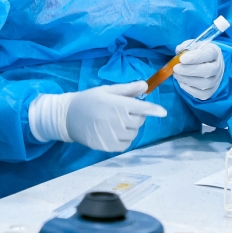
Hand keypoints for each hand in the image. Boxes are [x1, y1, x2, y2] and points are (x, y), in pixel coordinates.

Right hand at [28, 81, 167, 152]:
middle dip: (137, 115)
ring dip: (131, 127)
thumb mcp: (106, 90)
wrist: (67, 117)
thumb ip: (127, 90)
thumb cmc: (88, 100)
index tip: (163, 112)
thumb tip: (145, 86)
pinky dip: (125, 138)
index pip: (141, 108)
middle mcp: (115, 121)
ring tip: (118, 121)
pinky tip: (116, 131)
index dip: (154, 110)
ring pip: (134, 133)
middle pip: (139, 121)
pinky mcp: (107, 146)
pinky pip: (126, 144)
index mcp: (116, 104)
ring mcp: (111, 135)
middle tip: (124, 110)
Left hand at [172, 41, 224, 100]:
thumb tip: (179, 51)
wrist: (206, 63)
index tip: (182, 59)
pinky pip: (202, 94)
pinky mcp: (211, 91)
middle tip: (176, 68)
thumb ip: (185, 47)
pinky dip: (189, 89)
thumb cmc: (197, 53)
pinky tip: (181, 82)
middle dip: (190, 70)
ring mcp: (216, 80)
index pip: (208, 54)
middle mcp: (218, 66)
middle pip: (208, 71)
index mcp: (214, 52)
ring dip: (187, 80)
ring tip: (176, 75)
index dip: (195, 57)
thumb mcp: (192, 46)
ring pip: (205, 84)